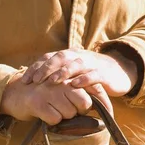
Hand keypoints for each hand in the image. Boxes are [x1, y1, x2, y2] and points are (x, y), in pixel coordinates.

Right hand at [0, 72, 111, 125]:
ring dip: (62, 116)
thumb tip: (101, 105)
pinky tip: (44, 114)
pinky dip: (51, 121)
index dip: (103, 103)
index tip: (110, 115)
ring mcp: (50, 92)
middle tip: (66, 109)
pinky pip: (54, 119)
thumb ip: (80, 92)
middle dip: (78, 111)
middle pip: (83, 104)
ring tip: (52, 109)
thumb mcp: (62, 88)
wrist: (15, 93)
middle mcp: (61, 82)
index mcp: (70, 76)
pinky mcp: (38, 103)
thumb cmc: (42, 94)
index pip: (94, 89)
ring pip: (69, 113)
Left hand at [22, 49, 137, 97]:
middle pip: (60, 58)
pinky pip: (93, 75)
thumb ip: (56, 77)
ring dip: (63, 72)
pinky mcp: (104, 73)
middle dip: (46, 69)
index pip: (48, 58)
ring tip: (53, 81)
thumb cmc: (90, 75)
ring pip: (76, 64)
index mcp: (68, 56)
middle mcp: (78, 56)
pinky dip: (84, 79)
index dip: (36, 68)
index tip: (24, 81)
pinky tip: (75, 85)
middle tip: (36, 81)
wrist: (119, 72)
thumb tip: (33, 88)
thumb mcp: (72, 74)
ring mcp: (92, 64)